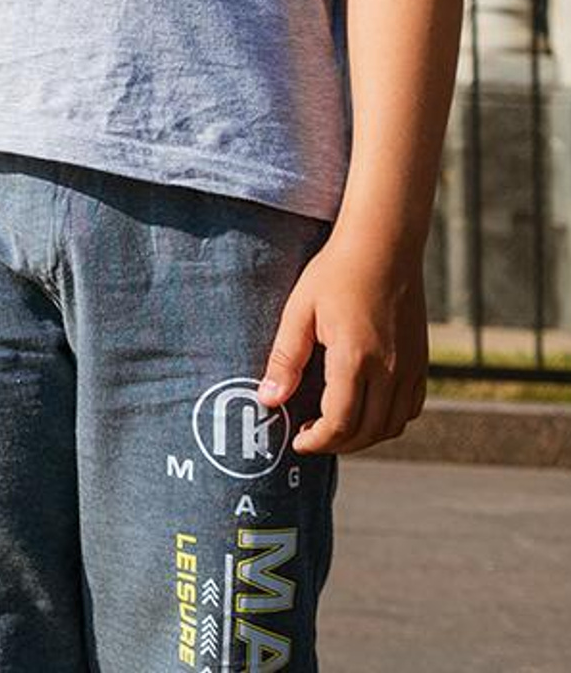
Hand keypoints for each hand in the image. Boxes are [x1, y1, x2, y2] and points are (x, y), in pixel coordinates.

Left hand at [258, 232, 424, 454]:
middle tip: (310, 437)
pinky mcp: (422, 363)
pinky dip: (388, 420)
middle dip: (337, 443)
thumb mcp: (299, 310)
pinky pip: (409, 408)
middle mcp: (390, 370)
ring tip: (335, 427)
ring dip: (364, 436)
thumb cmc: (335, 273)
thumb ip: (285, 358)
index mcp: (355, 358)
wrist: (383, 247)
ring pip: (392, 425)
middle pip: (368, 431)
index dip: (318, 440)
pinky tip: (365, 408)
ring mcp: (411, 369)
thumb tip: (269, 400)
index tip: (298, 442)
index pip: (340, 422)